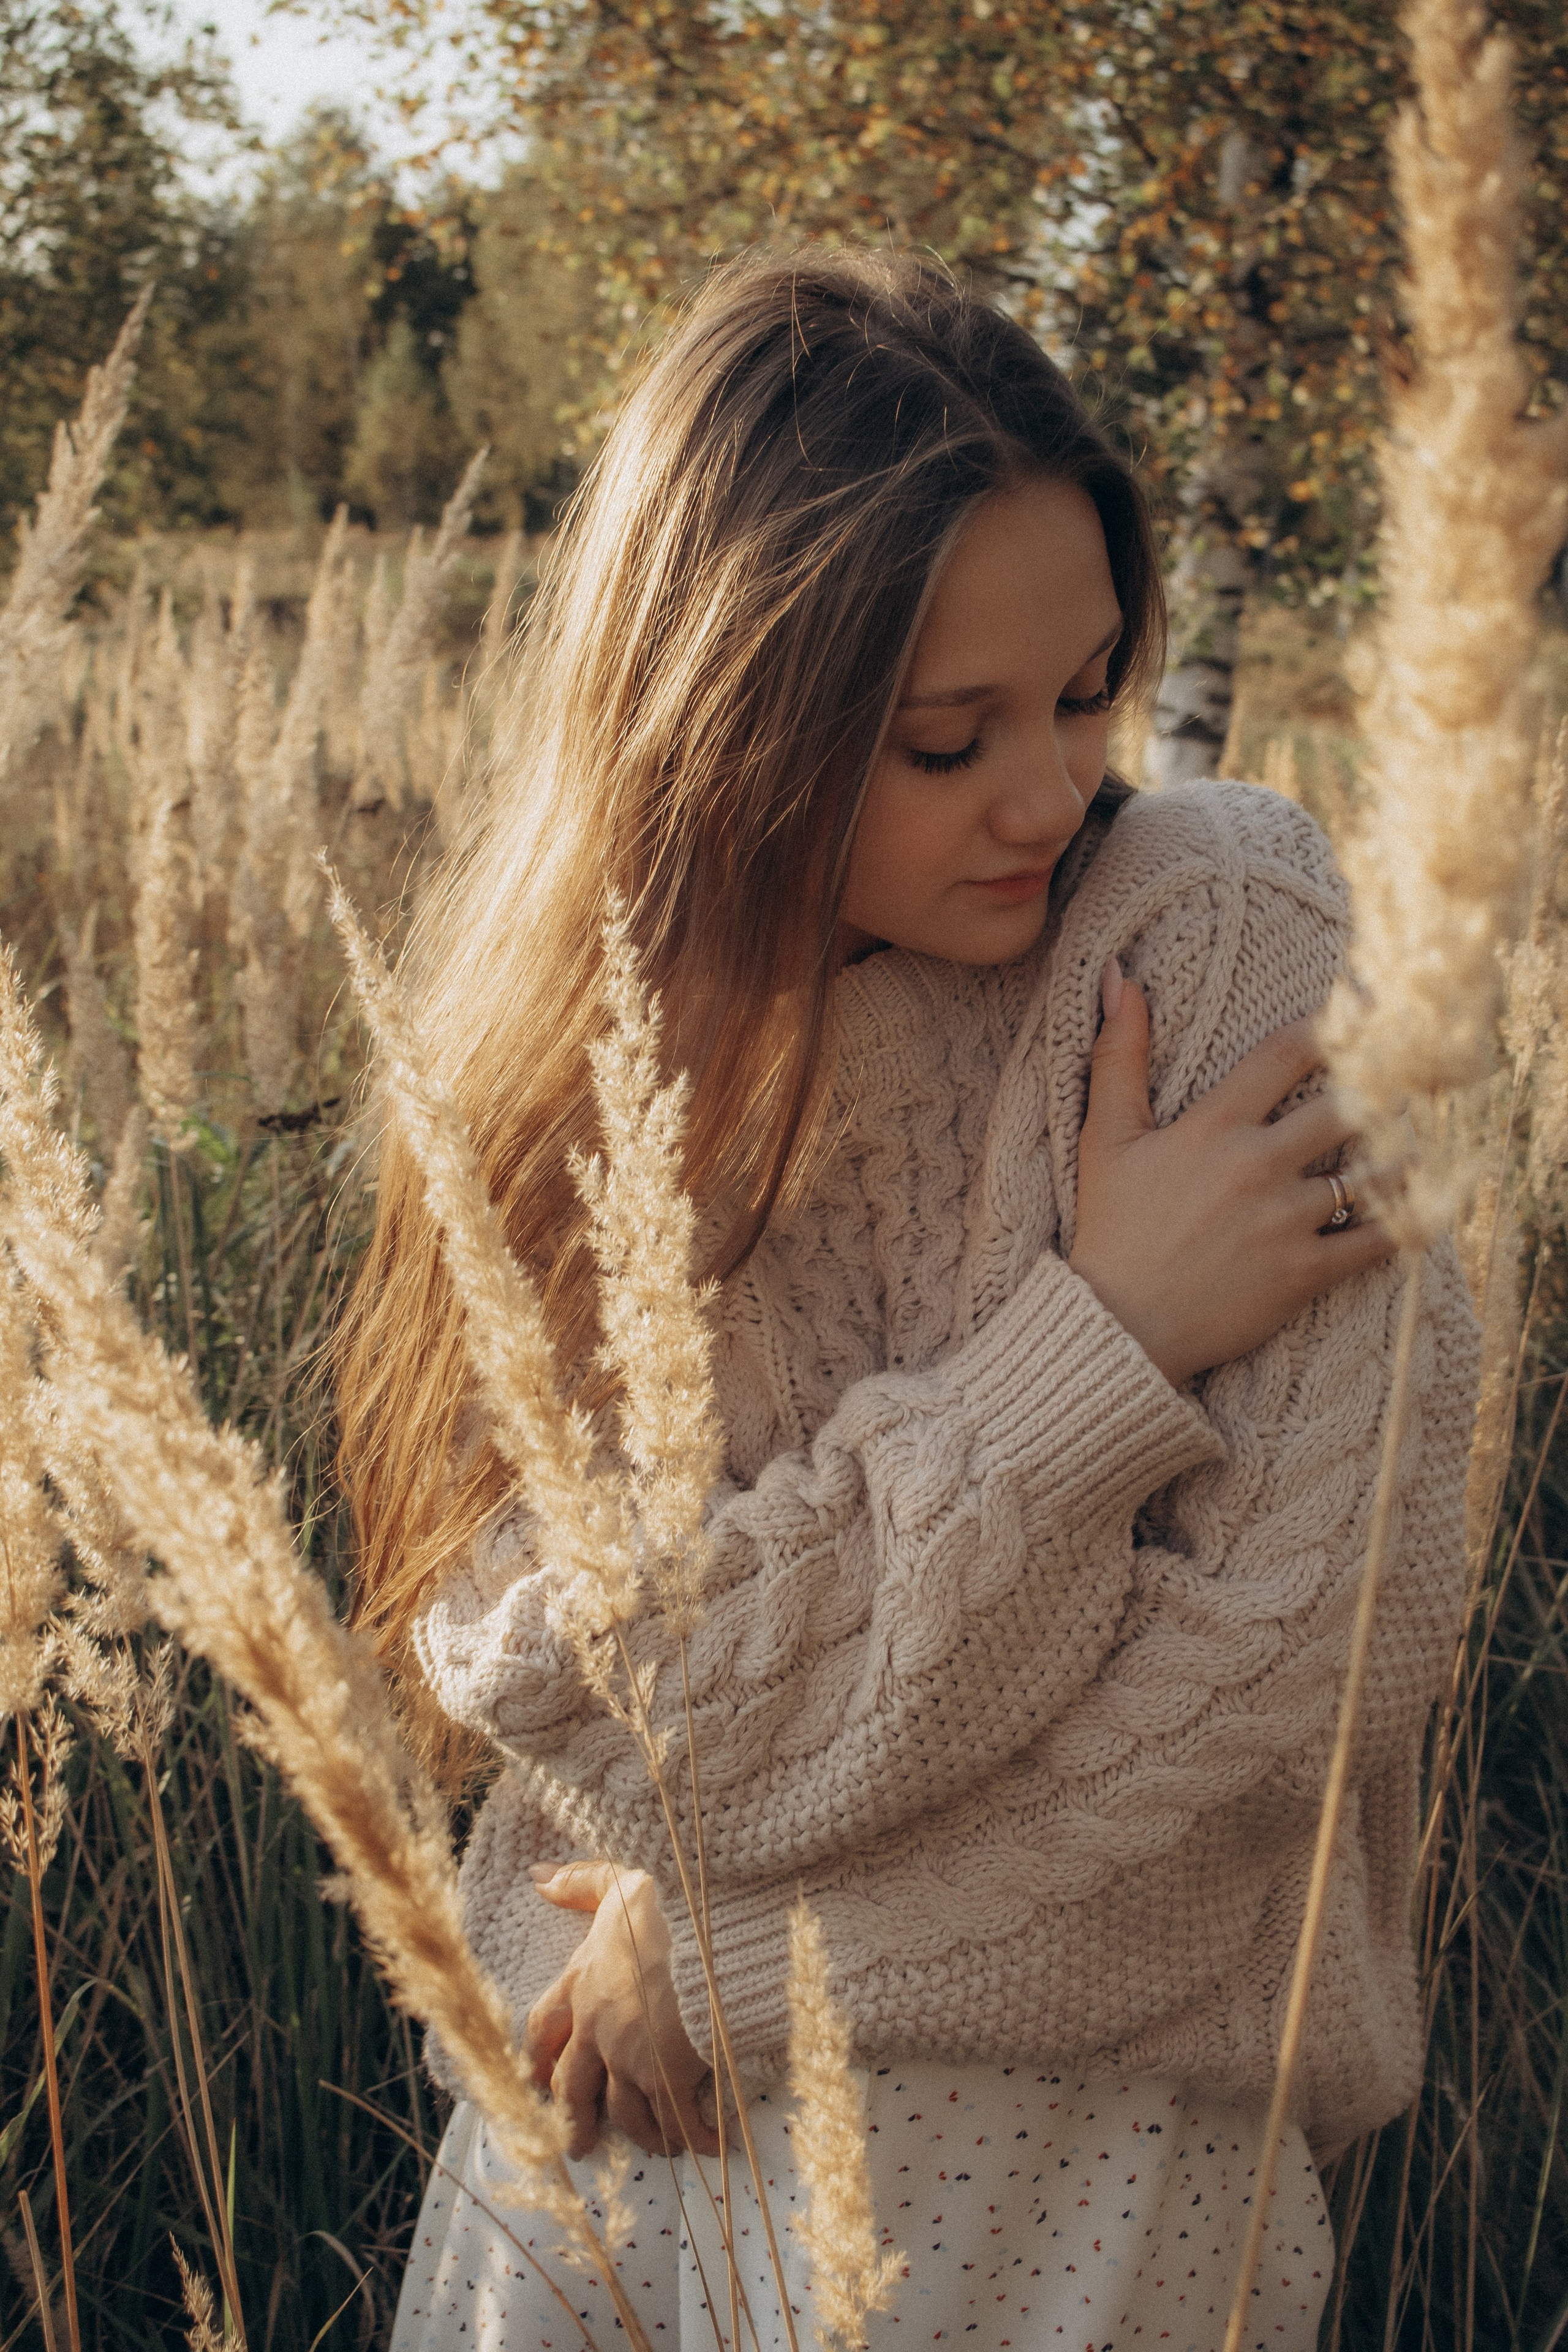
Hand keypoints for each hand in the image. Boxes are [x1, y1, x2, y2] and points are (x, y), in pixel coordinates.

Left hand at [524, 1861, 721, 2160]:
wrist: (711, 1935)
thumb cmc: (668, 1907)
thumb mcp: (620, 1882)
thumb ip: (581, 1881)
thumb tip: (537, 1876)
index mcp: (581, 1984)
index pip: (542, 2030)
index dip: (536, 2060)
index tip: (534, 2084)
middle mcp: (596, 2029)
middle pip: (572, 2090)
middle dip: (575, 2121)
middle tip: (578, 2146)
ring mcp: (630, 2058)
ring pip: (624, 2112)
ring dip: (642, 2132)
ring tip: (658, 2144)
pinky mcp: (667, 2078)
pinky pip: (674, 2120)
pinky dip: (692, 2136)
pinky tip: (708, 2144)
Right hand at [1068, 960, 1394, 1388]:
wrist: (1116, 1327)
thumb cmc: (1112, 1229)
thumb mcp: (1105, 1138)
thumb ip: (1118, 1056)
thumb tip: (1121, 978)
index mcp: (1213, 1126)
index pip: (1287, 1054)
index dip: (1331, 1026)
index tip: (1364, 1010)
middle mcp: (1257, 1165)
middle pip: (1346, 1106)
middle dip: (1382, 1090)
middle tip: (1409, 1078)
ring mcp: (1285, 1220)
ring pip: (1371, 1172)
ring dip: (1400, 1156)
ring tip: (1417, 1145)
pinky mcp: (1304, 1272)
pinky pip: (1375, 1240)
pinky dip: (1404, 1224)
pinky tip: (1420, 1210)